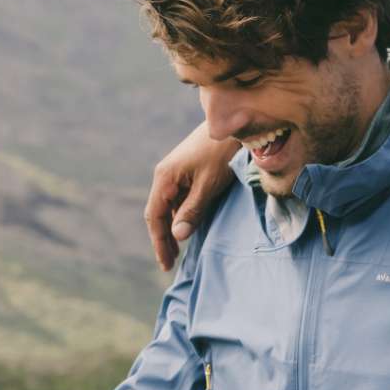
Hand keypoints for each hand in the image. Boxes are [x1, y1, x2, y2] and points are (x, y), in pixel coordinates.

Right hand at [147, 120, 239, 270]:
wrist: (234, 125)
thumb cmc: (221, 154)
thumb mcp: (208, 185)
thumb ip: (192, 210)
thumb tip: (178, 236)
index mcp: (164, 178)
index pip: (155, 217)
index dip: (159, 242)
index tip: (166, 264)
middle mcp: (165, 175)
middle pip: (159, 213)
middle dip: (163, 239)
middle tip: (170, 262)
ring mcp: (175, 173)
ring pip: (169, 206)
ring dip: (173, 227)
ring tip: (179, 250)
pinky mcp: (186, 171)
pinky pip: (179, 198)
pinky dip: (182, 214)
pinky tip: (189, 226)